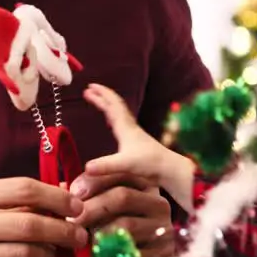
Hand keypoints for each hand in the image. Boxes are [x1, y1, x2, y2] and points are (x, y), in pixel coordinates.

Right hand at [0, 178, 87, 256]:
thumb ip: (8, 199)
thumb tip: (61, 193)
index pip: (24, 188)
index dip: (57, 197)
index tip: (76, 206)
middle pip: (30, 224)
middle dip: (64, 231)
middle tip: (80, 236)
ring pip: (26, 256)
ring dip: (48, 256)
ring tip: (52, 254)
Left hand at [70, 170, 177, 256]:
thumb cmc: (118, 233)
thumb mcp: (106, 211)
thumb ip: (87, 197)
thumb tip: (62, 188)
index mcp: (145, 186)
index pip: (121, 173)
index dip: (95, 180)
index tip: (72, 191)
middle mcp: (158, 203)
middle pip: (122, 196)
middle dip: (91, 208)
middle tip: (70, 221)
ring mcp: (163, 229)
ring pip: (125, 225)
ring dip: (98, 233)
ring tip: (83, 241)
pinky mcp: (163, 254)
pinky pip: (131, 253)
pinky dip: (110, 256)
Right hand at [82, 83, 194, 209]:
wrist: (169, 169)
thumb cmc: (150, 164)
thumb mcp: (124, 164)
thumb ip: (105, 165)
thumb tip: (86, 168)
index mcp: (126, 128)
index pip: (112, 106)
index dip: (101, 96)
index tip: (89, 87)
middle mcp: (130, 127)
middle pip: (115, 106)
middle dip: (103, 96)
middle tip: (90, 89)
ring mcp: (134, 134)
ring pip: (120, 113)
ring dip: (109, 105)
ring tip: (99, 101)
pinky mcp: (137, 142)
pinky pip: (123, 123)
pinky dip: (115, 118)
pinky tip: (112, 124)